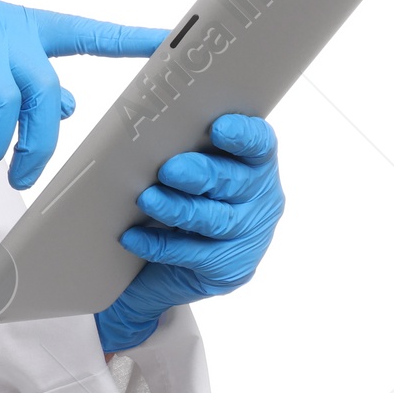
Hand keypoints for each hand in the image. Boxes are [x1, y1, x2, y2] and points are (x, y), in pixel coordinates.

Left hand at [95, 114, 284, 352]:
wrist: (172, 266)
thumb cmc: (181, 197)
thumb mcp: (187, 168)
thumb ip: (178, 146)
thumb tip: (138, 123)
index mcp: (254, 163)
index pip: (259, 144)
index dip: (243, 136)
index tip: (220, 128)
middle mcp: (259, 198)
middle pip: (234, 181)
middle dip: (201, 174)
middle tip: (169, 169)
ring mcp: (247, 236)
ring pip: (215, 220)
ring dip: (178, 208)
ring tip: (147, 199)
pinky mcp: (228, 268)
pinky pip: (193, 255)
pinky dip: (159, 244)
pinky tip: (134, 237)